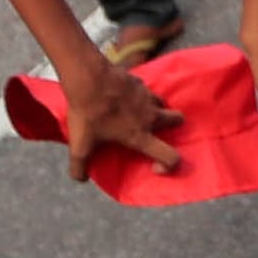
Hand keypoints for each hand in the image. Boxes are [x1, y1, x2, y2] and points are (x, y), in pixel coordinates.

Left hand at [53, 48, 183, 175]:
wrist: (89, 79)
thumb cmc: (88, 114)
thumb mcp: (80, 145)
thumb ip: (80, 167)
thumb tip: (81, 178)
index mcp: (140, 136)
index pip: (171, 156)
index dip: (169, 165)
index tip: (154, 165)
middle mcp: (150, 116)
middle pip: (178, 120)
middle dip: (172, 125)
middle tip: (154, 129)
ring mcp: (147, 96)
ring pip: (162, 103)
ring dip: (156, 109)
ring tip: (138, 112)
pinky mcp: (139, 82)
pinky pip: (146, 90)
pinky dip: (139, 95)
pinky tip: (123, 97)